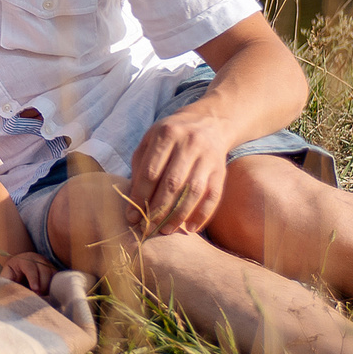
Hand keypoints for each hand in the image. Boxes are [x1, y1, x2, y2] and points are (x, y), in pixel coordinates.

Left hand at [0, 251, 55, 292]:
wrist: (20, 270)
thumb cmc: (12, 275)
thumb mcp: (6, 277)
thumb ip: (6, 282)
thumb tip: (7, 290)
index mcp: (23, 260)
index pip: (30, 267)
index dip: (33, 278)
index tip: (35, 289)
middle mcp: (36, 259)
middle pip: (44, 270)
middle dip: (43, 285)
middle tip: (39, 296)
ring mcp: (46, 263)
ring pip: (52, 273)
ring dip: (49, 286)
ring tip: (43, 296)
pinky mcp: (52, 269)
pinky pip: (57, 277)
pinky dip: (54, 286)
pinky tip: (48, 293)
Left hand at [127, 114, 234, 235]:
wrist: (209, 123)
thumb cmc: (171, 137)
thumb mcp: (151, 140)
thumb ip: (140, 166)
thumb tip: (132, 201)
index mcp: (166, 134)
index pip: (151, 172)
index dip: (140, 197)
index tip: (131, 217)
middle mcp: (189, 144)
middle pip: (172, 183)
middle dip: (158, 209)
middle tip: (147, 228)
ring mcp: (207, 157)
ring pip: (193, 191)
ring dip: (178, 215)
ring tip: (165, 230)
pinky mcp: (220, 170)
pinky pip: (213, 196)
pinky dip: (203, 214)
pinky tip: (190, 228)